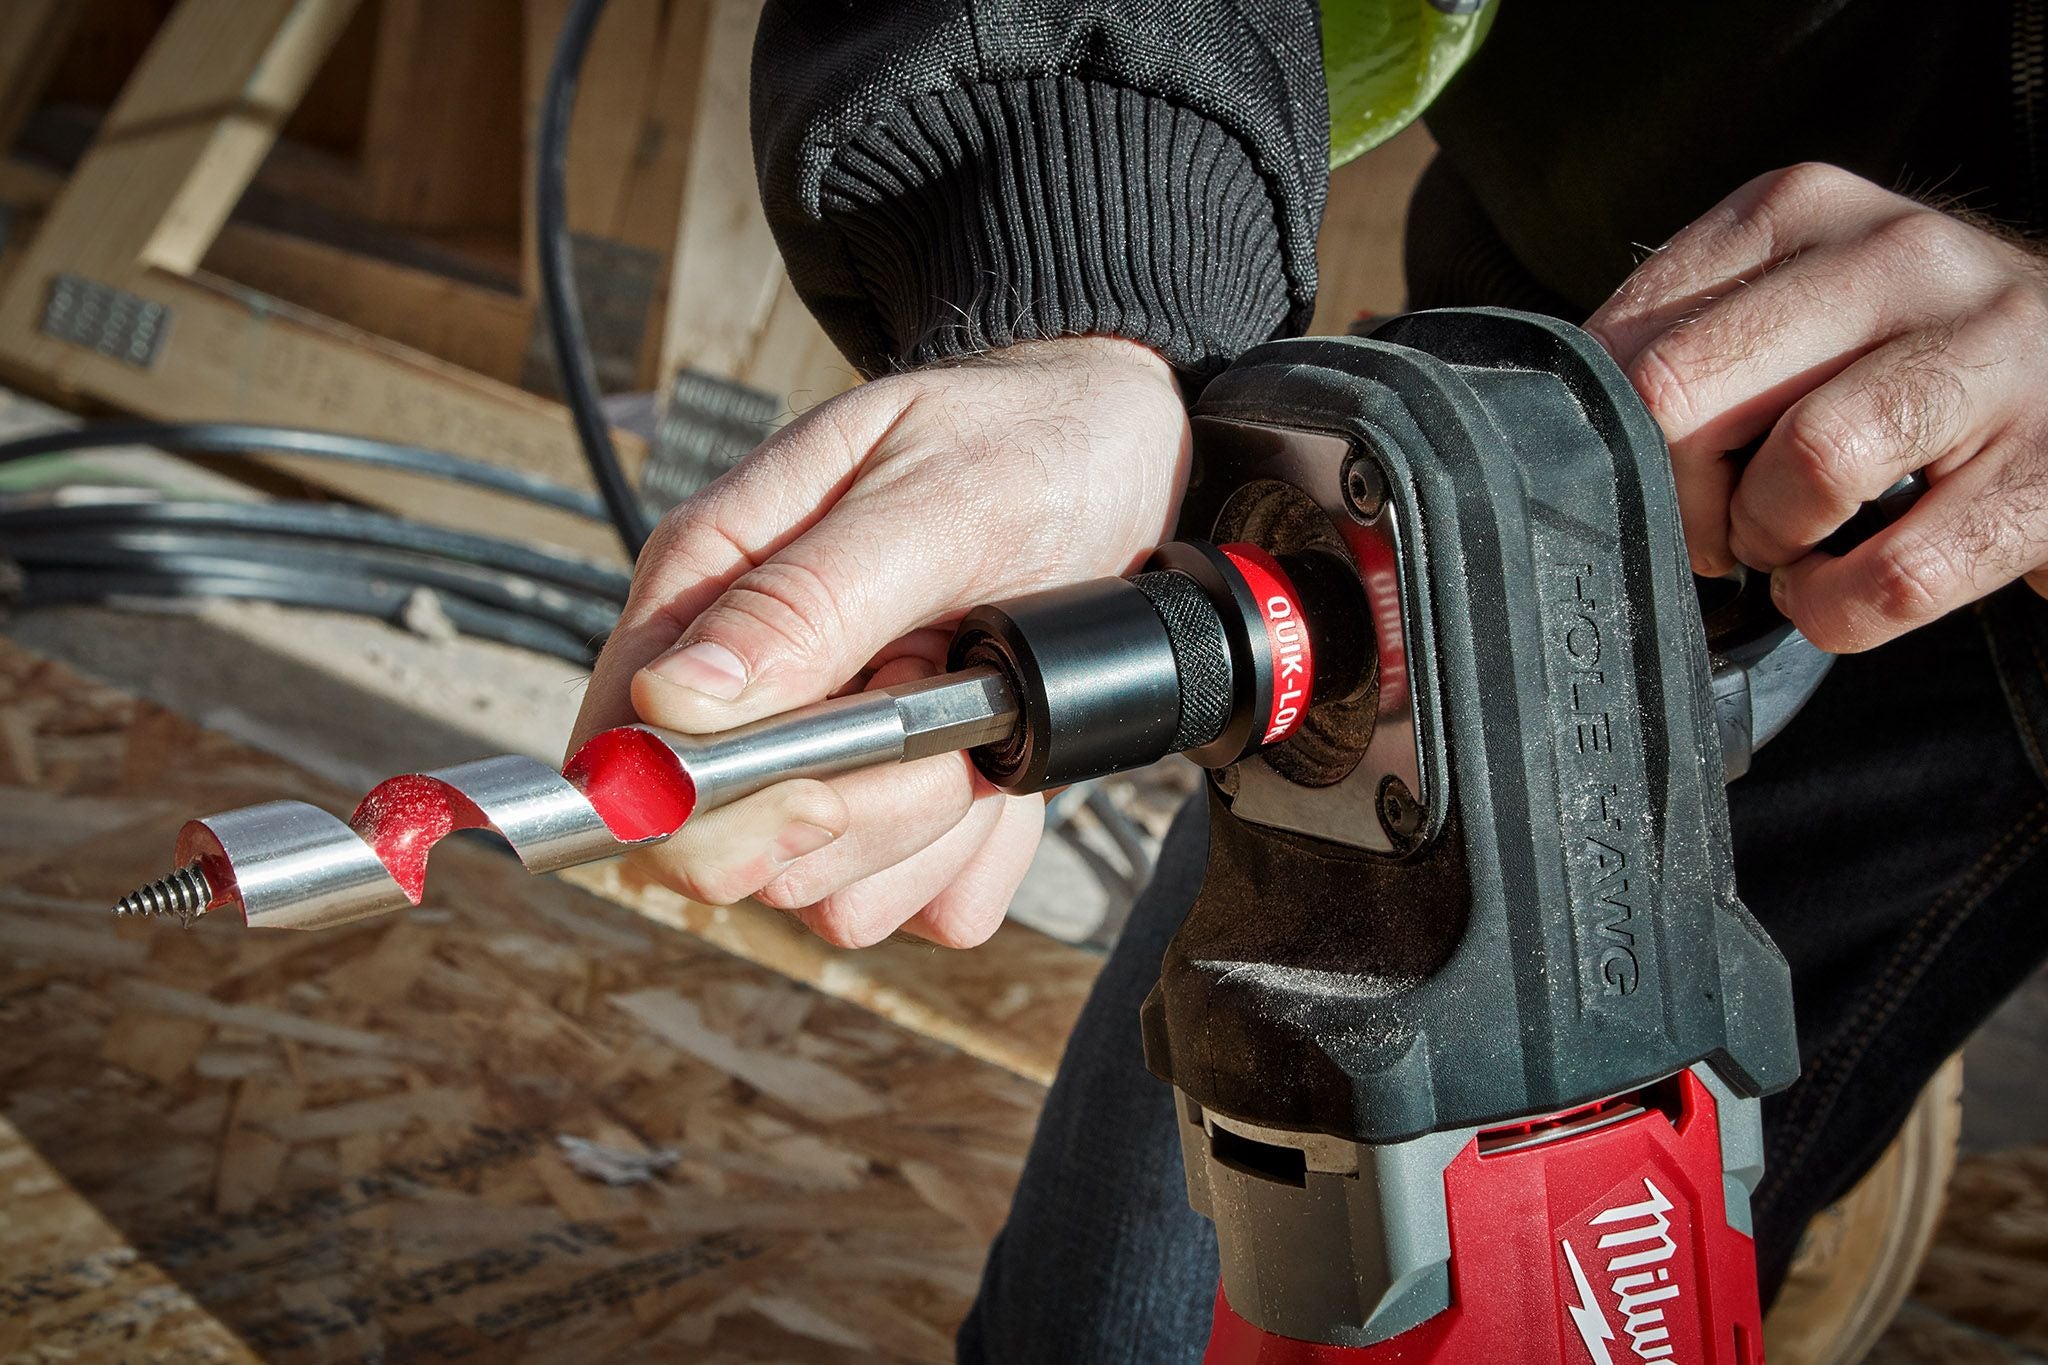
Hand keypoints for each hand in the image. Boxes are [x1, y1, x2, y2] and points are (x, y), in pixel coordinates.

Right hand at [570, 336, 1189, 947]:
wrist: (1117, 458)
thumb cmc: (1020, 448)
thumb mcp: (930, 499)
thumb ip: (806, 601)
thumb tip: (672, 699)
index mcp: (707, 591)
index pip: (621, 752)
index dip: (703, 809)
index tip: (821, 788)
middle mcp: (746, 695)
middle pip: (731, 856)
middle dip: (864, 807)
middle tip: (944, 699)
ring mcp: (823, 770)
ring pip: (836, 898)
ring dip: (938, 825)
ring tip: (987, 707)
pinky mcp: (908, 822)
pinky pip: (931, 907)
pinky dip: (990, 849)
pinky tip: (1010, 756)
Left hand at [1586, 162, 2047, 651]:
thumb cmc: (1894, 361)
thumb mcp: (1787, 311)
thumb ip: (1678, 346)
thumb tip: (1550, 438)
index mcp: (1801, 208)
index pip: (1623, 339)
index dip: (1611, 441)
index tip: (1659, 476)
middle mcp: (1899, 256)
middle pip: (1683, 395)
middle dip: (1674, 496)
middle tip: (1709, 528)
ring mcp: (1991, 354)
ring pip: (1805, 466)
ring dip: (1766, 543)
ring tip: (1788, 546)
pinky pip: (1892, 576)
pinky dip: (1837, 611)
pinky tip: (1844, 590)